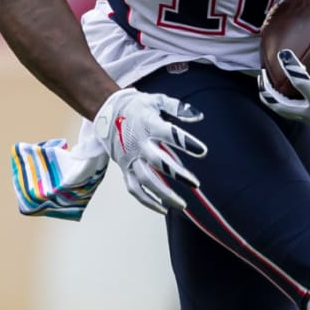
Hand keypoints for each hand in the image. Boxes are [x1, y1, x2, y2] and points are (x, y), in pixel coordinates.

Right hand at [93, 88, 206, 214]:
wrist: (107, 112)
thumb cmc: (137, 107)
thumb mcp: (157, 100)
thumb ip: (178, 107)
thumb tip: (199, 117)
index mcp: (148, 125)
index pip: (169, 134)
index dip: (185, 142)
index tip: (202, 151)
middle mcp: (138, 143)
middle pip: (158, 162)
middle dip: (177, 174)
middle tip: (195, 184)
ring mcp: (130, 158)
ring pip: (146, 180)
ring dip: (163, 194)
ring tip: (181, 204)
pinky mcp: (124, 168)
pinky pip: (134, 188)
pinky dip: (147, 201)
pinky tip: (163, 209)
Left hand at [258, 20, 309, 142]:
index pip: (301, 84)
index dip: (291, 68)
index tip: (283, 52)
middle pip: (281, 105)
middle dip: (268, 90)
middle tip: (262, 74)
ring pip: (284, 111)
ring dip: (273, 98)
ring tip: (266, 83)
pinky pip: (293, 110)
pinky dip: (285, 100)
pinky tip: (284, 86)